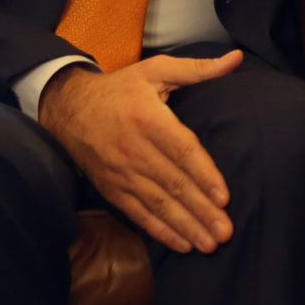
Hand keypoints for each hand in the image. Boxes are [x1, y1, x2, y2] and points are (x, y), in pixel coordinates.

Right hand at [37, 53, 240, 252]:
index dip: (204, 175)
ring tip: (209, 244)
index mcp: (148, 119)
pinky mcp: (111, 188)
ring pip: (157, 204)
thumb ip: (198, 69)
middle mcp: (134, 150)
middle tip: (225, 233)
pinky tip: (182, 244)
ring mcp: (121, 173)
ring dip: (185, 226)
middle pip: (173, 184)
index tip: (224, 197)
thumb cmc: (120, 88)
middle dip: (200, 211)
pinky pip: (138, 213)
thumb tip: (236, 60)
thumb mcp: (156, 70)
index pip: (181, 151)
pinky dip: (160, 231)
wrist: (68, 108)